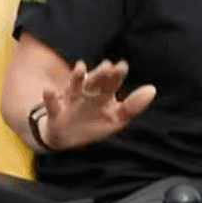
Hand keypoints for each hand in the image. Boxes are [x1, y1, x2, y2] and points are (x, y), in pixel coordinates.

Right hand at [38, 59, 156, 150]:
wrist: (66, 137)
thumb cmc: (96, 124)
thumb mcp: (117, 118)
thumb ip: (133, 106)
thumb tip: (152, 89)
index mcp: (103, 94)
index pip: (111, 83)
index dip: (116, 75)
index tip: (122, 65)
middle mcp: (87, 94)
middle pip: (93, 82)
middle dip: (99, 75)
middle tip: (107, 66)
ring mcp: (70, 102)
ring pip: (74, 88)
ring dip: (77, 78)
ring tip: (80, 68)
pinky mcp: (56, 114)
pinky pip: (52, 106)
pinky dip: (50, 99)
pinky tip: (49, 90)